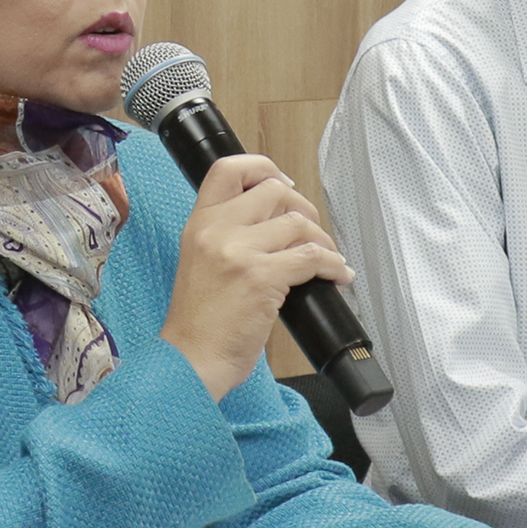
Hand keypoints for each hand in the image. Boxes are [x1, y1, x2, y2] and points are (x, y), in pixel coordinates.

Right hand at [159, 153, 351, 400]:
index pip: (229, 169)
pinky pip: (311, 257)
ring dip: (323, 241)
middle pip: (275, 192)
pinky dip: (332, 265)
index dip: (263, 167)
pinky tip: (335, 275)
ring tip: (327, 259)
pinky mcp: (262, 277)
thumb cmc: (198, 323)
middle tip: (311, 233)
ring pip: (298, 224)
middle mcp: (216, 230)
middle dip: (304, 210)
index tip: (283, 184)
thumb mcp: (200, 263)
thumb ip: (227, 237)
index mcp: (199, 224)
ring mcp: (239, 252)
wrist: (191, 360)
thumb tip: (275, 222)